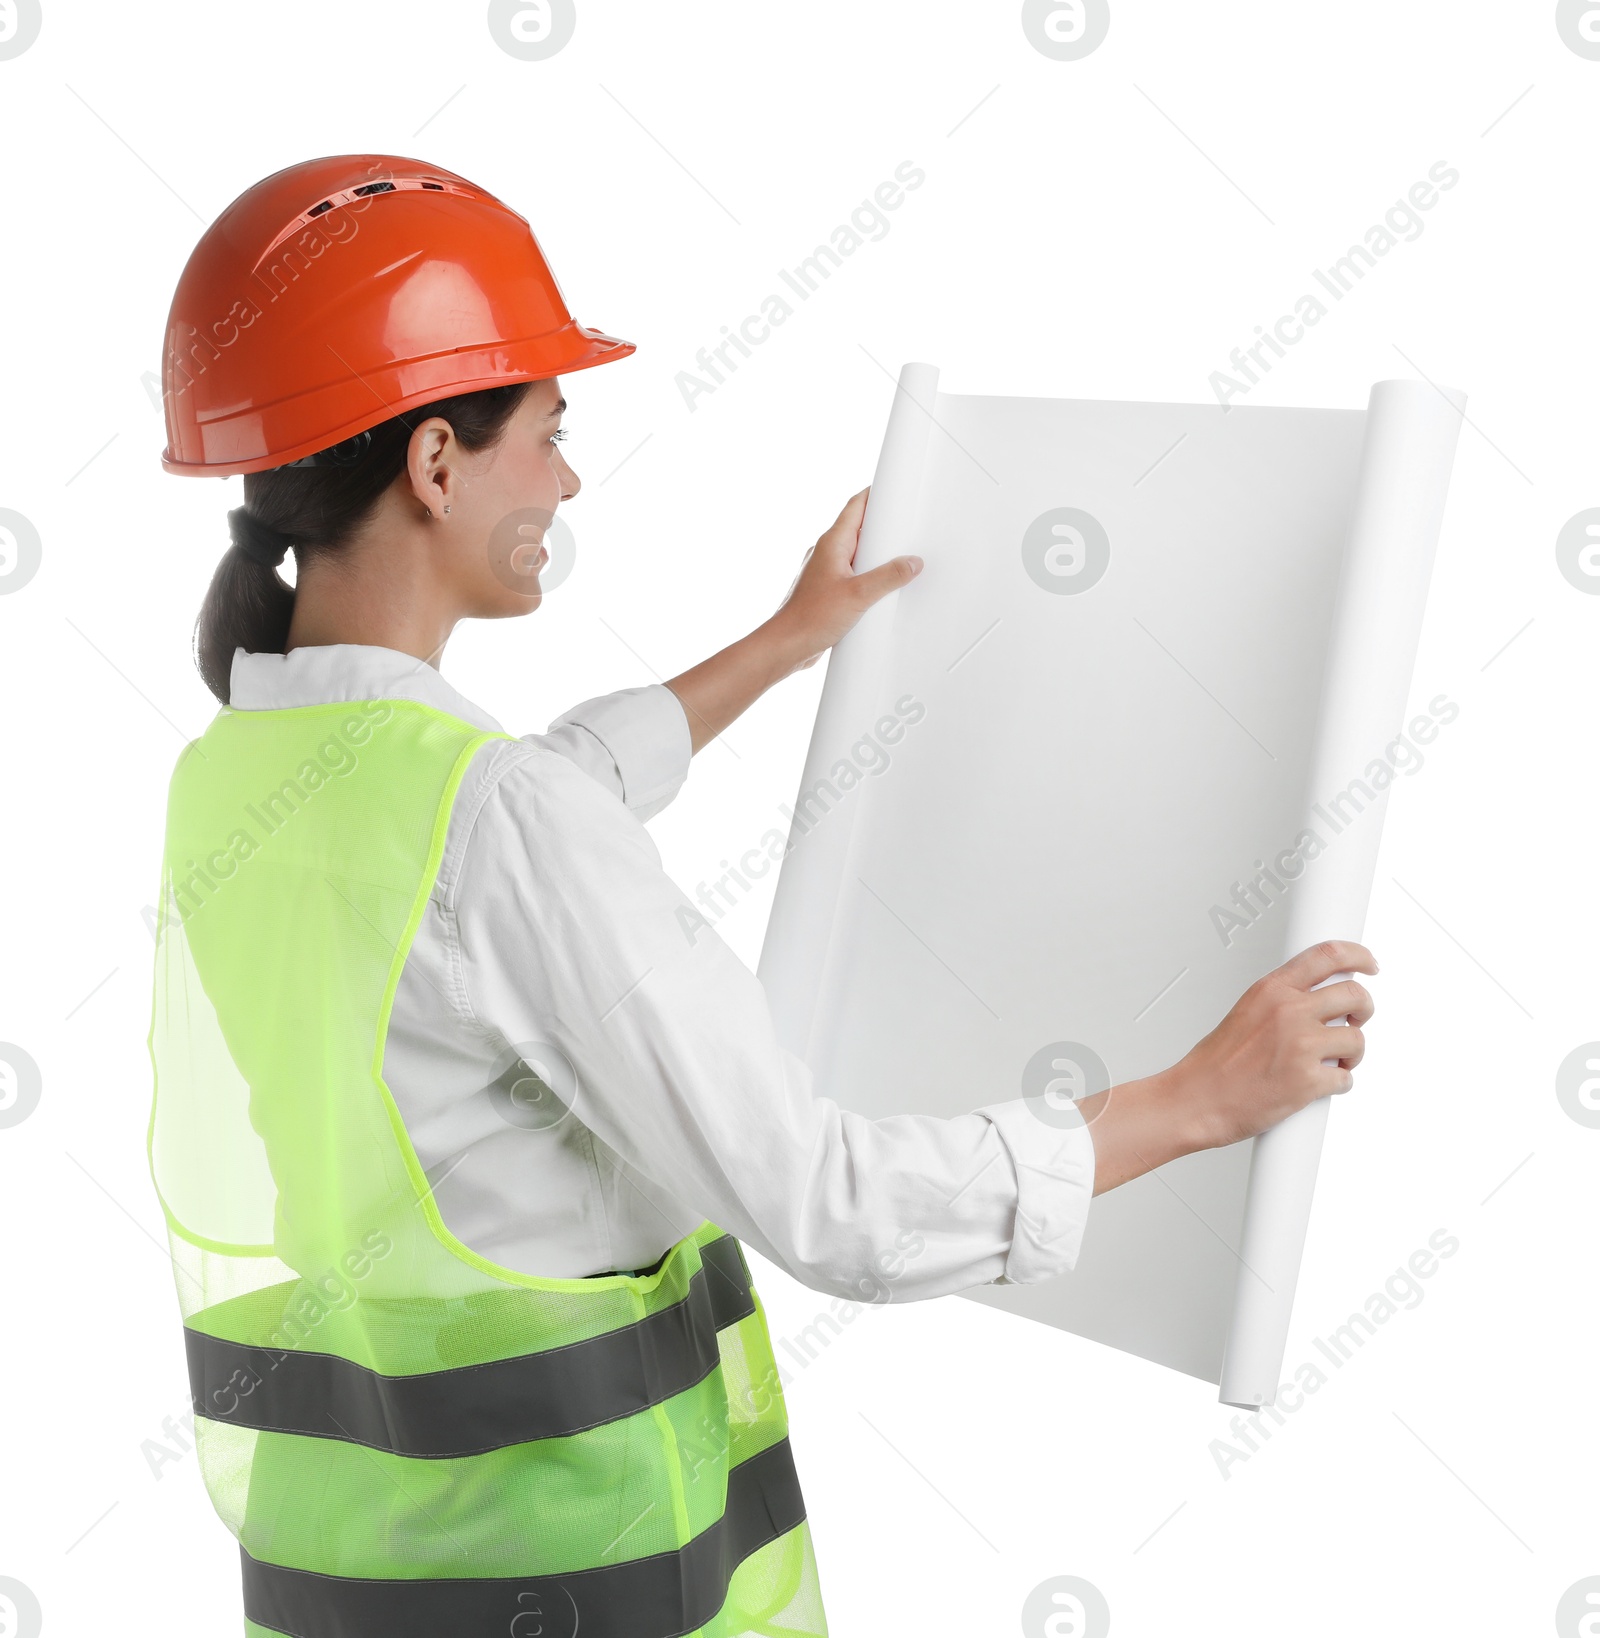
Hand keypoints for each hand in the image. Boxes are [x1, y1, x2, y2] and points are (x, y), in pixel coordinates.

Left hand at [773, 489, 922, 672]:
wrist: (786, 646)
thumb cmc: (810, 618)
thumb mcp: (860, 595)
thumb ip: (888, 577)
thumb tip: (911, 563)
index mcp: (831, 544)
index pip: (855, 506)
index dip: (874, 494)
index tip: (893, 490)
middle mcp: (826, 554)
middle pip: (858, 529)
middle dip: (881, 528)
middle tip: (904, 528)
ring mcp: (825, 573)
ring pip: (855, 555)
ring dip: (875, 557)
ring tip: (898, 561)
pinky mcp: (826, 592)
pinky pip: (851, 576)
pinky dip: (867, 577)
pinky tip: (879, 591)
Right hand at [1077, 941, 1377, 1194]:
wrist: (1194, 1100)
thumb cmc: (1213, 1065)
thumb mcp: (1245, 1012)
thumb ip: (1281, 1001)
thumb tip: (1316, 1000)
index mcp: (1271, 990)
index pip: (1327, 955)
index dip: (1358, 955)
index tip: (1369, 963)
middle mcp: (1288, 1012)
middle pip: (1354, 995)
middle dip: (1364, 1010)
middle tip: (1357, 1020)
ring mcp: (1300, 1045)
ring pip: (1357, 1039)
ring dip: (1351, 1054)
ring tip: (1332, 1061)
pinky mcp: (1308, 1081)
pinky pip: (1346, 1079)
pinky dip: (1338, 1084)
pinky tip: (1318, 1085)